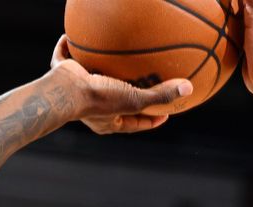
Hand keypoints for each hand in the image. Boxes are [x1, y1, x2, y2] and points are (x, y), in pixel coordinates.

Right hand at [49, 35, 192, 133]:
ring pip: (91, 80)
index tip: (166, 114)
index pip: (135, 124)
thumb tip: (187, 88)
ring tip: (113, 60)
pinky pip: (65, 57)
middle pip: (114, 103)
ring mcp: (78, 91)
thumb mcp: (135, 99)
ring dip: (101, 70)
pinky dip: (68, 47)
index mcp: (108, 122)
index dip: (151, 120)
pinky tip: (74, 36)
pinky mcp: (64, 74)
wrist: (66, 91)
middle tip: (145, 87)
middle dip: (128, 95)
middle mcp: (93, 109)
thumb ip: (160, 95)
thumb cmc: (100, 100)